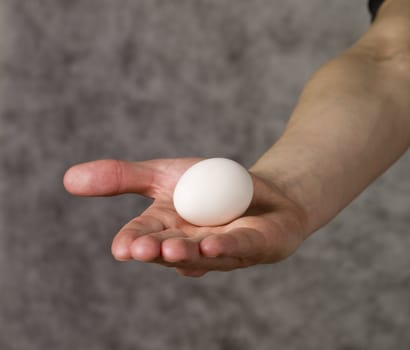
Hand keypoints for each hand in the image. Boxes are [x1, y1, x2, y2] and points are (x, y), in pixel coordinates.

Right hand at [63, 158, 306, 276]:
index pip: (143, 236)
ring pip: (200, 254)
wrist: (260, 189)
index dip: (132, 242)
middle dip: (155, 250)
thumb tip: (68, 178)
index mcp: (166, 228)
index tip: (122, 247)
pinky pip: (238, 247)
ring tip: (173, 248)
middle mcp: (189, 244)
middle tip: (141, 248)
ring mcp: (220, 250)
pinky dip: (225, 246)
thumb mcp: (163, 174)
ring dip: (186, 252)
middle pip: (168, 250)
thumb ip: (122, 177)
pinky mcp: (251, 246)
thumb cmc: (208, 184)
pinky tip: (211, 245)